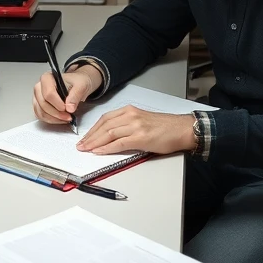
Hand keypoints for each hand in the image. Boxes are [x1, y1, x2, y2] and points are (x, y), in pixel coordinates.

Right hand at [32, 65, 100, 124]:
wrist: (76, 85)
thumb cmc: (76, 82)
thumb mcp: (81, 85)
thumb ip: (76, 95)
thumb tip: (69, 108)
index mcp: (47, 78)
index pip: (48, 93)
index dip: (57, 104)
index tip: (67, 108)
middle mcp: (39, 87)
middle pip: (43, 104)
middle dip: (57, 113)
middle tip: (69, 116)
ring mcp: (38, 97)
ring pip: (41, 112)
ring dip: (54, 118)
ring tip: (66, 118)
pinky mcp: (39, 106)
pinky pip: (41, 116)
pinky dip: (51, 120)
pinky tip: (61, 119)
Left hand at [77, 106, 195, 155]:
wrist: (182, 129)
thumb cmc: (165, 128)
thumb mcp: (142, 122)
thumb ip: (126, 126)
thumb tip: (110, 138)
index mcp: (130, 110)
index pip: (105, 119)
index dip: (93, 129)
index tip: (85, 137)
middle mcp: (131, 115)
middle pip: (104, 125)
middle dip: (90, 136)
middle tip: (80, 145)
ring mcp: (135, 126)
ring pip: (109, 133)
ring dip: (94, 142)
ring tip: (85, 149)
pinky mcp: (141, 137)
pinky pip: (118, 143)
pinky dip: (106, 148)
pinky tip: (98, 151)